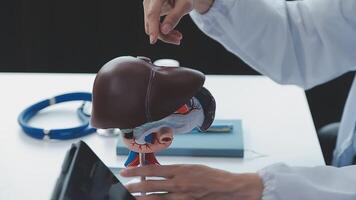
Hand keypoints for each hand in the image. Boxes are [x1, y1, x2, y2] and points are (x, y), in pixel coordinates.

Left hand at [120, 164, 263, 199]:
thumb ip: (174, 170)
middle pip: (149, 186)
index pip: (152, 170)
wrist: (227, 188)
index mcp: (179, 170)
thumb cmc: (211, 176)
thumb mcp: (191, 167)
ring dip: (139, 198)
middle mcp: (177, 184)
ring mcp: (180, 197)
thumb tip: (157, 173)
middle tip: (120, 188)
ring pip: (153, 199)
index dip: (136, 171)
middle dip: (132, 187)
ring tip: (128, 197)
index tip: (125, 172)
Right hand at [143, 0, 213, 44]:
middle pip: (151, 23)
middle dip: (163, 34)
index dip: (153, 28)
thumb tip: (164, 30)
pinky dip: (162, 30)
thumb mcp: (185, 4)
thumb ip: (175, 16)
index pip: (152, 14)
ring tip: (178, 36)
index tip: (153, 40)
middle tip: (178, 39)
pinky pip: (153, 25)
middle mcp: (149, 1)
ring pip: (151, 26)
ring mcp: (148, 6)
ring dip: (164, 34)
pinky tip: (173, 32)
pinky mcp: (150, 11)